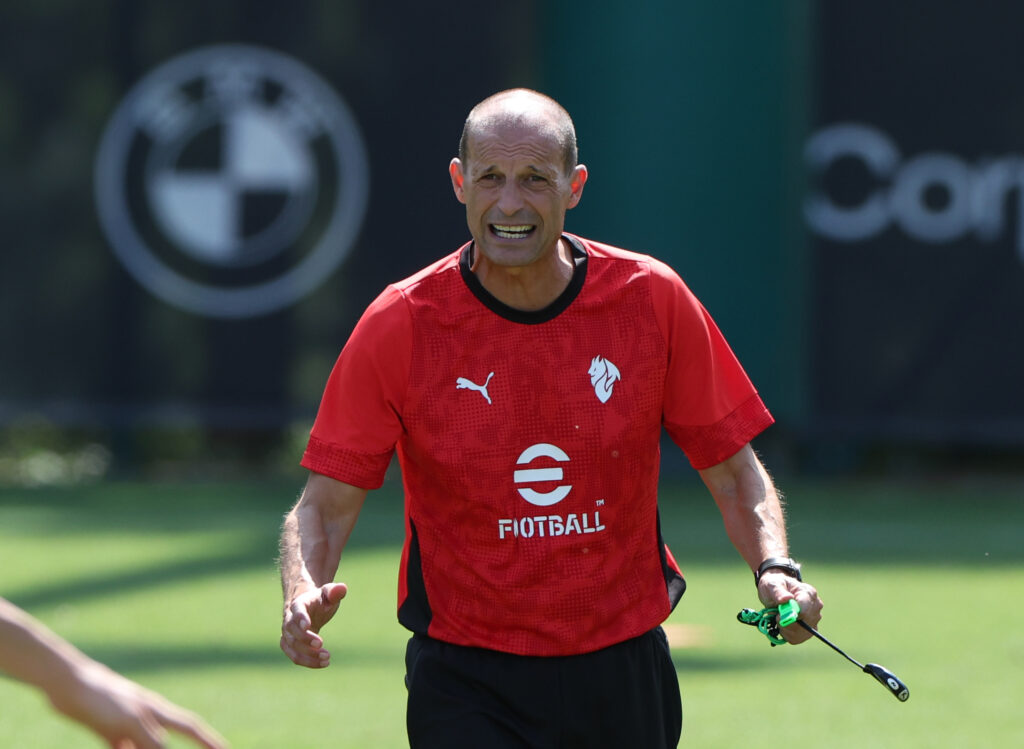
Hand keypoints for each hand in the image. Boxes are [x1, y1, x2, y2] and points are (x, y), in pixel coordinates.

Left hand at [51, 660, 226, 748]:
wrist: (68, 685)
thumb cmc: (102, 697)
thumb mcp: (129, 721)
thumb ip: (149, 739)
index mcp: (157, 711)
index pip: (191, 728)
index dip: (209, 741)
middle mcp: (148, 717)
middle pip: (169, 742)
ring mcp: (129, 724)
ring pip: (146, 747)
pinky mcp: (109, 730)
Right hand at [280, 582, 347, 667]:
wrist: (309, 608)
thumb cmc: (320, 600)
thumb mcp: (328, 593)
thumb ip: (334, 591)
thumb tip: (342, 588)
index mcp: (298, 605)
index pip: (296, 611)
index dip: (300, 618)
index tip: (308, 626)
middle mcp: (289, 620)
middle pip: (292, 631)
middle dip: (305, 639)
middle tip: (321, 644)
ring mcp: (288, 634)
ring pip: (292, 647)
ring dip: (308, 655)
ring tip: (327, 658)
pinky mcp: (290, 646)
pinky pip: (295, 657)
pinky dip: (307, 662)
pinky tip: (324, 663)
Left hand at [757, 572, 822, 644]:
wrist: (776, 590)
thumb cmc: (775, 585)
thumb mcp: (772, 584)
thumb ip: (778, 591)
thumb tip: (786, 599)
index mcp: (808, 593)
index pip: (805, 609)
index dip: (791, 616)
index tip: (779, 614)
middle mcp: (815, 606)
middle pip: (804, 624)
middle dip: (787, 623)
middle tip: (777, 616)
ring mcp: (814, 619)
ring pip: (802, 633)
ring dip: (786, 630)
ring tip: (780, 619)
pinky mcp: (809, 629)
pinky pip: (799, 638)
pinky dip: (788, 635)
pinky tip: (783, 626)